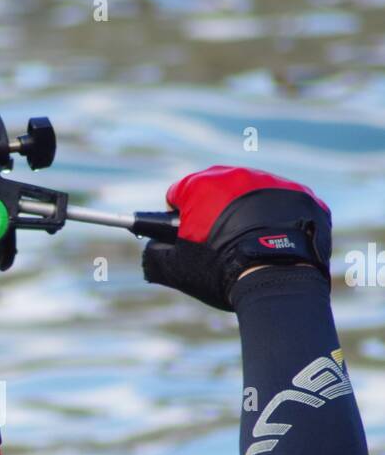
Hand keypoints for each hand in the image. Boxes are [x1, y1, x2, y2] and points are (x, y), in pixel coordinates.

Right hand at [142, 165, 330, 309]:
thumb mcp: (176, 269)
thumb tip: (151, 250)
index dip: (178, 218)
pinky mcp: (303, 197)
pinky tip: (275, 243)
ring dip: (247, 214)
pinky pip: (285, 205)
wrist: (276, 278)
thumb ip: (154, 254)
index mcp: (202, 185)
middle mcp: (238, 175)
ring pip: (252, 196)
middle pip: (216, 190)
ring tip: (250, 246)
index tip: (187, 236)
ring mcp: (274, 183)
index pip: (179, 194)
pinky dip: (278, 220)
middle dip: (214, 211)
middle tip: (219, 244)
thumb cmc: (221, 271)